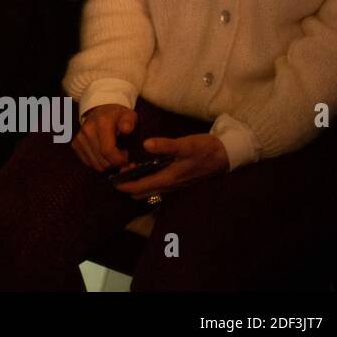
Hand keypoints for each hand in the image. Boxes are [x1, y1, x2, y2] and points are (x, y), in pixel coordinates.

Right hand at [72, 103, 136, 171]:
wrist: (99, 110)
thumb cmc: (116, 116)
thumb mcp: (128, 115)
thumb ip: (129, 121)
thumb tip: (126, 129)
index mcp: (101, 122)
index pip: (108, 151)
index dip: (119, 160)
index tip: (126, 158)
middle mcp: (88, 130)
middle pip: (102, 160)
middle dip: (115, 163)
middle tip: (122, 156)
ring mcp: (79, 138)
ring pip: (95, 164)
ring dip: (107, 164)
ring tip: (114, 154)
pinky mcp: (75, 144)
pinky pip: (88, 162)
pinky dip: (98, 162)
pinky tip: (104, 154)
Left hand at [112, 133, 228, 198]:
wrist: (226, 155)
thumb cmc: (205, 149)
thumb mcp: (185, 145)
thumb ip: (166, 145)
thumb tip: (146, 144)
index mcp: (168, 178)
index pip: (139, 187)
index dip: (123, 185)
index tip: (111, 179)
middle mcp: (170, 185)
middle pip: (142, 192)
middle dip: (127, 185)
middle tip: (116, 171)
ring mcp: (174, 184)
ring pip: (149, 189)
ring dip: (136, 183)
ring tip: (126, 169)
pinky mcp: (178, 180)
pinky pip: (157, 185)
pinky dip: (146, 180)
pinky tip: (142, 168)